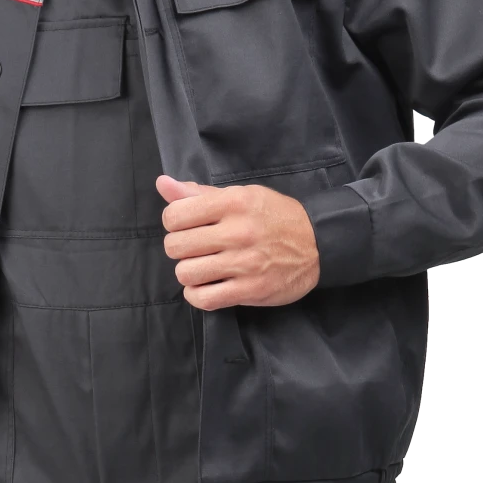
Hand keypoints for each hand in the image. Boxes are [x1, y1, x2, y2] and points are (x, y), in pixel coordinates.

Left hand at [156, 175, 320, 308]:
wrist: (319, 244)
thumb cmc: (275, 217)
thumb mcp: (242, 196)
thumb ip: (200, 193)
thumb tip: (163, 183)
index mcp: (233, 203)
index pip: (175, 215)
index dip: (173, 222)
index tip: (186, 226)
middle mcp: (237, 232)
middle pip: (175, 247)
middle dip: (179, 249)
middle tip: (195, 248)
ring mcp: (245, 263)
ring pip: (186, 274)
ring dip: (188, 272)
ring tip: (202, 267)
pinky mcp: (251, 290)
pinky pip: (204, 299)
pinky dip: (197, 295)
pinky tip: (206, 286)